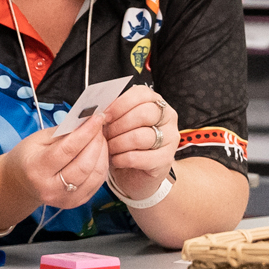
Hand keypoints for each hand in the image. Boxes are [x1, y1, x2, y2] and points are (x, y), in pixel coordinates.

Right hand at [2, 112, 110, 210]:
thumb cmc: (29, 156)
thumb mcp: (38, 139)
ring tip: (100, 138)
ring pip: (95, 175)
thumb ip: (63, 131)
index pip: (67, 150)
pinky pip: (97, 182)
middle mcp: (51, 188)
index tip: (97, 118)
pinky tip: (99, 153)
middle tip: (100, 126)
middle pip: (84, 165)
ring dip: (103, 153)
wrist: (21, 184)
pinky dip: (102, 164)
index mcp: (37, 170)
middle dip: (96, 142)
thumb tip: (87, 120)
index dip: (86, 132)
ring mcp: (65, 199)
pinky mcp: (76, 202)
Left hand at [100, 86, 179, 201]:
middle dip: (118, 125)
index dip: (120, 104)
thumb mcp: (120, 125)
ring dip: (118, 143)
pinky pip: (139, 157)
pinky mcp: (165, 160)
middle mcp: (167, 119)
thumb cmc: (127, 145)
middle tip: (105, 134)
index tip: (105, 115)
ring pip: (140, 137)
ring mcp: (170, 140)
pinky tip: (116, 160)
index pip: (142, 94)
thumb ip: (114, 114)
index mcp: (156, 103)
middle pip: (143, 114)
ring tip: (110, 148)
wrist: (135, 174)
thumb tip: (98, 111)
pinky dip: (122, 159)